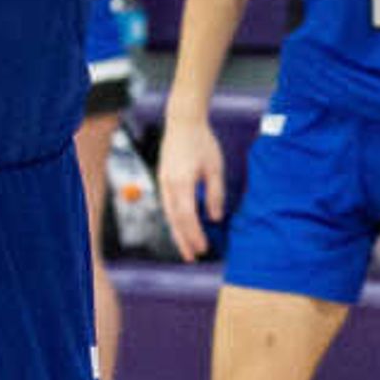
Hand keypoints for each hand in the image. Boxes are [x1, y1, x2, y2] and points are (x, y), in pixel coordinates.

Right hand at [158, 113, 229, 260]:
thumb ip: (215, 194)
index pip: (188, 216)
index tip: (204, 249)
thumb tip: (216, 218)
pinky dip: (175, 220)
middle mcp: (168, 185)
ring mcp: (163, 182)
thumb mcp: (215, 167)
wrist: (183, 122)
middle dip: (184, 241)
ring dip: (178, 233)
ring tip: (186, 249)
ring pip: (169, 215)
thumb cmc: (202, 142)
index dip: (195, 235)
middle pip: (175, 220)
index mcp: (182, 182)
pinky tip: (182, 228)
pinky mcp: (163, 179)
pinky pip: (168, 206)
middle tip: (192, 258)